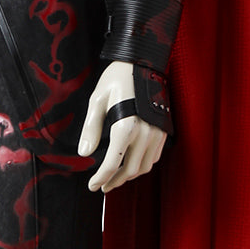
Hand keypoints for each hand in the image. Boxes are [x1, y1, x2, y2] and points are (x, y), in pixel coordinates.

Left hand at [78, 61, 166, 193]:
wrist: (144, 61)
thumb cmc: (117, 78)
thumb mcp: (96, 100)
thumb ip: (91, 128)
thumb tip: (85, 153)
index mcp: (126, 126)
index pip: (113, 163)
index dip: (101, 178)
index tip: (92, 186)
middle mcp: (145, 132)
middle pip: (130, 170)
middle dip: (114, 181)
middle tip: (102, 187)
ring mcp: (157, 132)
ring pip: (145, 166)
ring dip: (129, 176)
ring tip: (114, 178)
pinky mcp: (164, 130)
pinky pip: (155, 156)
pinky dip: (142, 165)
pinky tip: (130, 164)